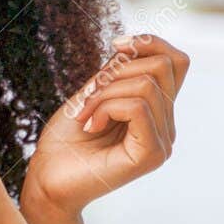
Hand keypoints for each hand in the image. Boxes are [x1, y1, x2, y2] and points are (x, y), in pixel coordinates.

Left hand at [20, 33, 189, 223]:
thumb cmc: (65, 141)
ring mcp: (162, 142)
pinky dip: (106, 108)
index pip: (176, 62)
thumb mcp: (92, 94)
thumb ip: (117, 72)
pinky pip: (138, 108)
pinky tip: (90, 126)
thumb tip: (134, 44)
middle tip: (87, 97)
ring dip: (104, 93)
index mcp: (156, 110)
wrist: (47, 180)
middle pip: (163, 67)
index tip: (116, 45)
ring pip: (146, 86)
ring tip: (84, 115)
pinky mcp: (152, 155)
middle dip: (117, 70)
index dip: (150, 43)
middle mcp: (166, 125)